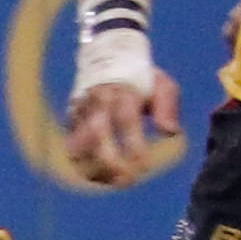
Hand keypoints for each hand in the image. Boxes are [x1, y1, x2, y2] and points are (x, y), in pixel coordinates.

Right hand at [64, 71, 181, 186]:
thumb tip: (170, 132)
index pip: (126, 120)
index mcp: (122, 92)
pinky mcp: (70, 121)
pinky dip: (84, 165)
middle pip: (97, 134)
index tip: (144, 167)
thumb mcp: (162, 85)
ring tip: (113, 181)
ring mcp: (80, 111)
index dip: (134, 146)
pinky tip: (101, 177)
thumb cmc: (141, 80)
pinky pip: (72, 147)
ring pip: (78, 144)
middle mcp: (97, 102)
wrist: (107, 58)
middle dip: (110, 161)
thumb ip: (168, 107)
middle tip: (127, 181)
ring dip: (93, 166)